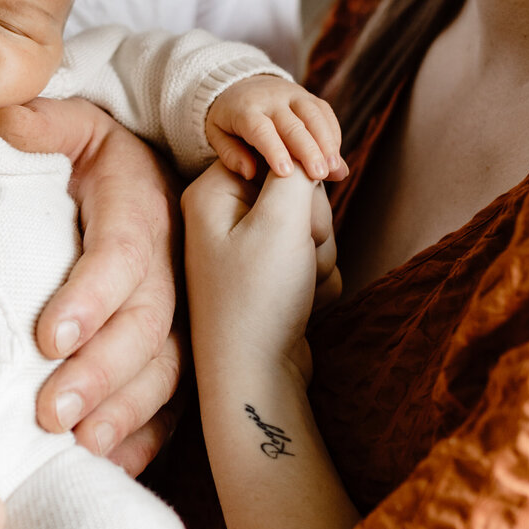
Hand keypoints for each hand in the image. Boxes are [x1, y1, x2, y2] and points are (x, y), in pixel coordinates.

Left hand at [0, 96, 181, 476]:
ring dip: (126, 413)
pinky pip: (175, 400)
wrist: (143, 177)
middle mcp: (171, 265)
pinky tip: (115, 466)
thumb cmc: (89, 156)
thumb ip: (41, 123)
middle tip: (51, 413)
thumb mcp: (72, 124)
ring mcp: (182, 311)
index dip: (91, 297)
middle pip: (148, 324)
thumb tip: (4, 122)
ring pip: (167, 369)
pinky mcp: (178, 348)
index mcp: (141, 207)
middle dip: (102, 373)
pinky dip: (148, 437)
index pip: (123, 254)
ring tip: (83, 448)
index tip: (48, 337)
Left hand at [182, 163, 338, 383]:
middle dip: (312, 227)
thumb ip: (299, 172)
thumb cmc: (258, 298)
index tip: (300, 211)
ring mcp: (246, 252)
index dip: (300, 183)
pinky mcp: (269, 279)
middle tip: (292, 256)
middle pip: (297, 194)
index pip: (277, 157)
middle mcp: (222, 219)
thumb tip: (310, 150)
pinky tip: (297, 305)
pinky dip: (317, 283)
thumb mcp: (282, 222)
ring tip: (293, 286)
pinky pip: (312, 262)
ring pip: (312, 230)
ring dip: (318, 257)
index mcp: (211, 194)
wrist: (254, 377)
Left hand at [206, 76, 347, 182]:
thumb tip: (249, 173)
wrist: (241, 85)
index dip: (275, 151)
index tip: (286, 174)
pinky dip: (333, 134)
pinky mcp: (309, 96)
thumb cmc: (228, 119)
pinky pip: (325, 112)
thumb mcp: (216, 134)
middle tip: (319, 175)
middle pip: (293, 124)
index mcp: (245, 110)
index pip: (262, 130)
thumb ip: (230, 155)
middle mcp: (272, 99)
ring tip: (335, 169)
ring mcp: (293, 94)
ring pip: (314, 116)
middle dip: (308, 150)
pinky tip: (336, 158)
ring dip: (327, 143)